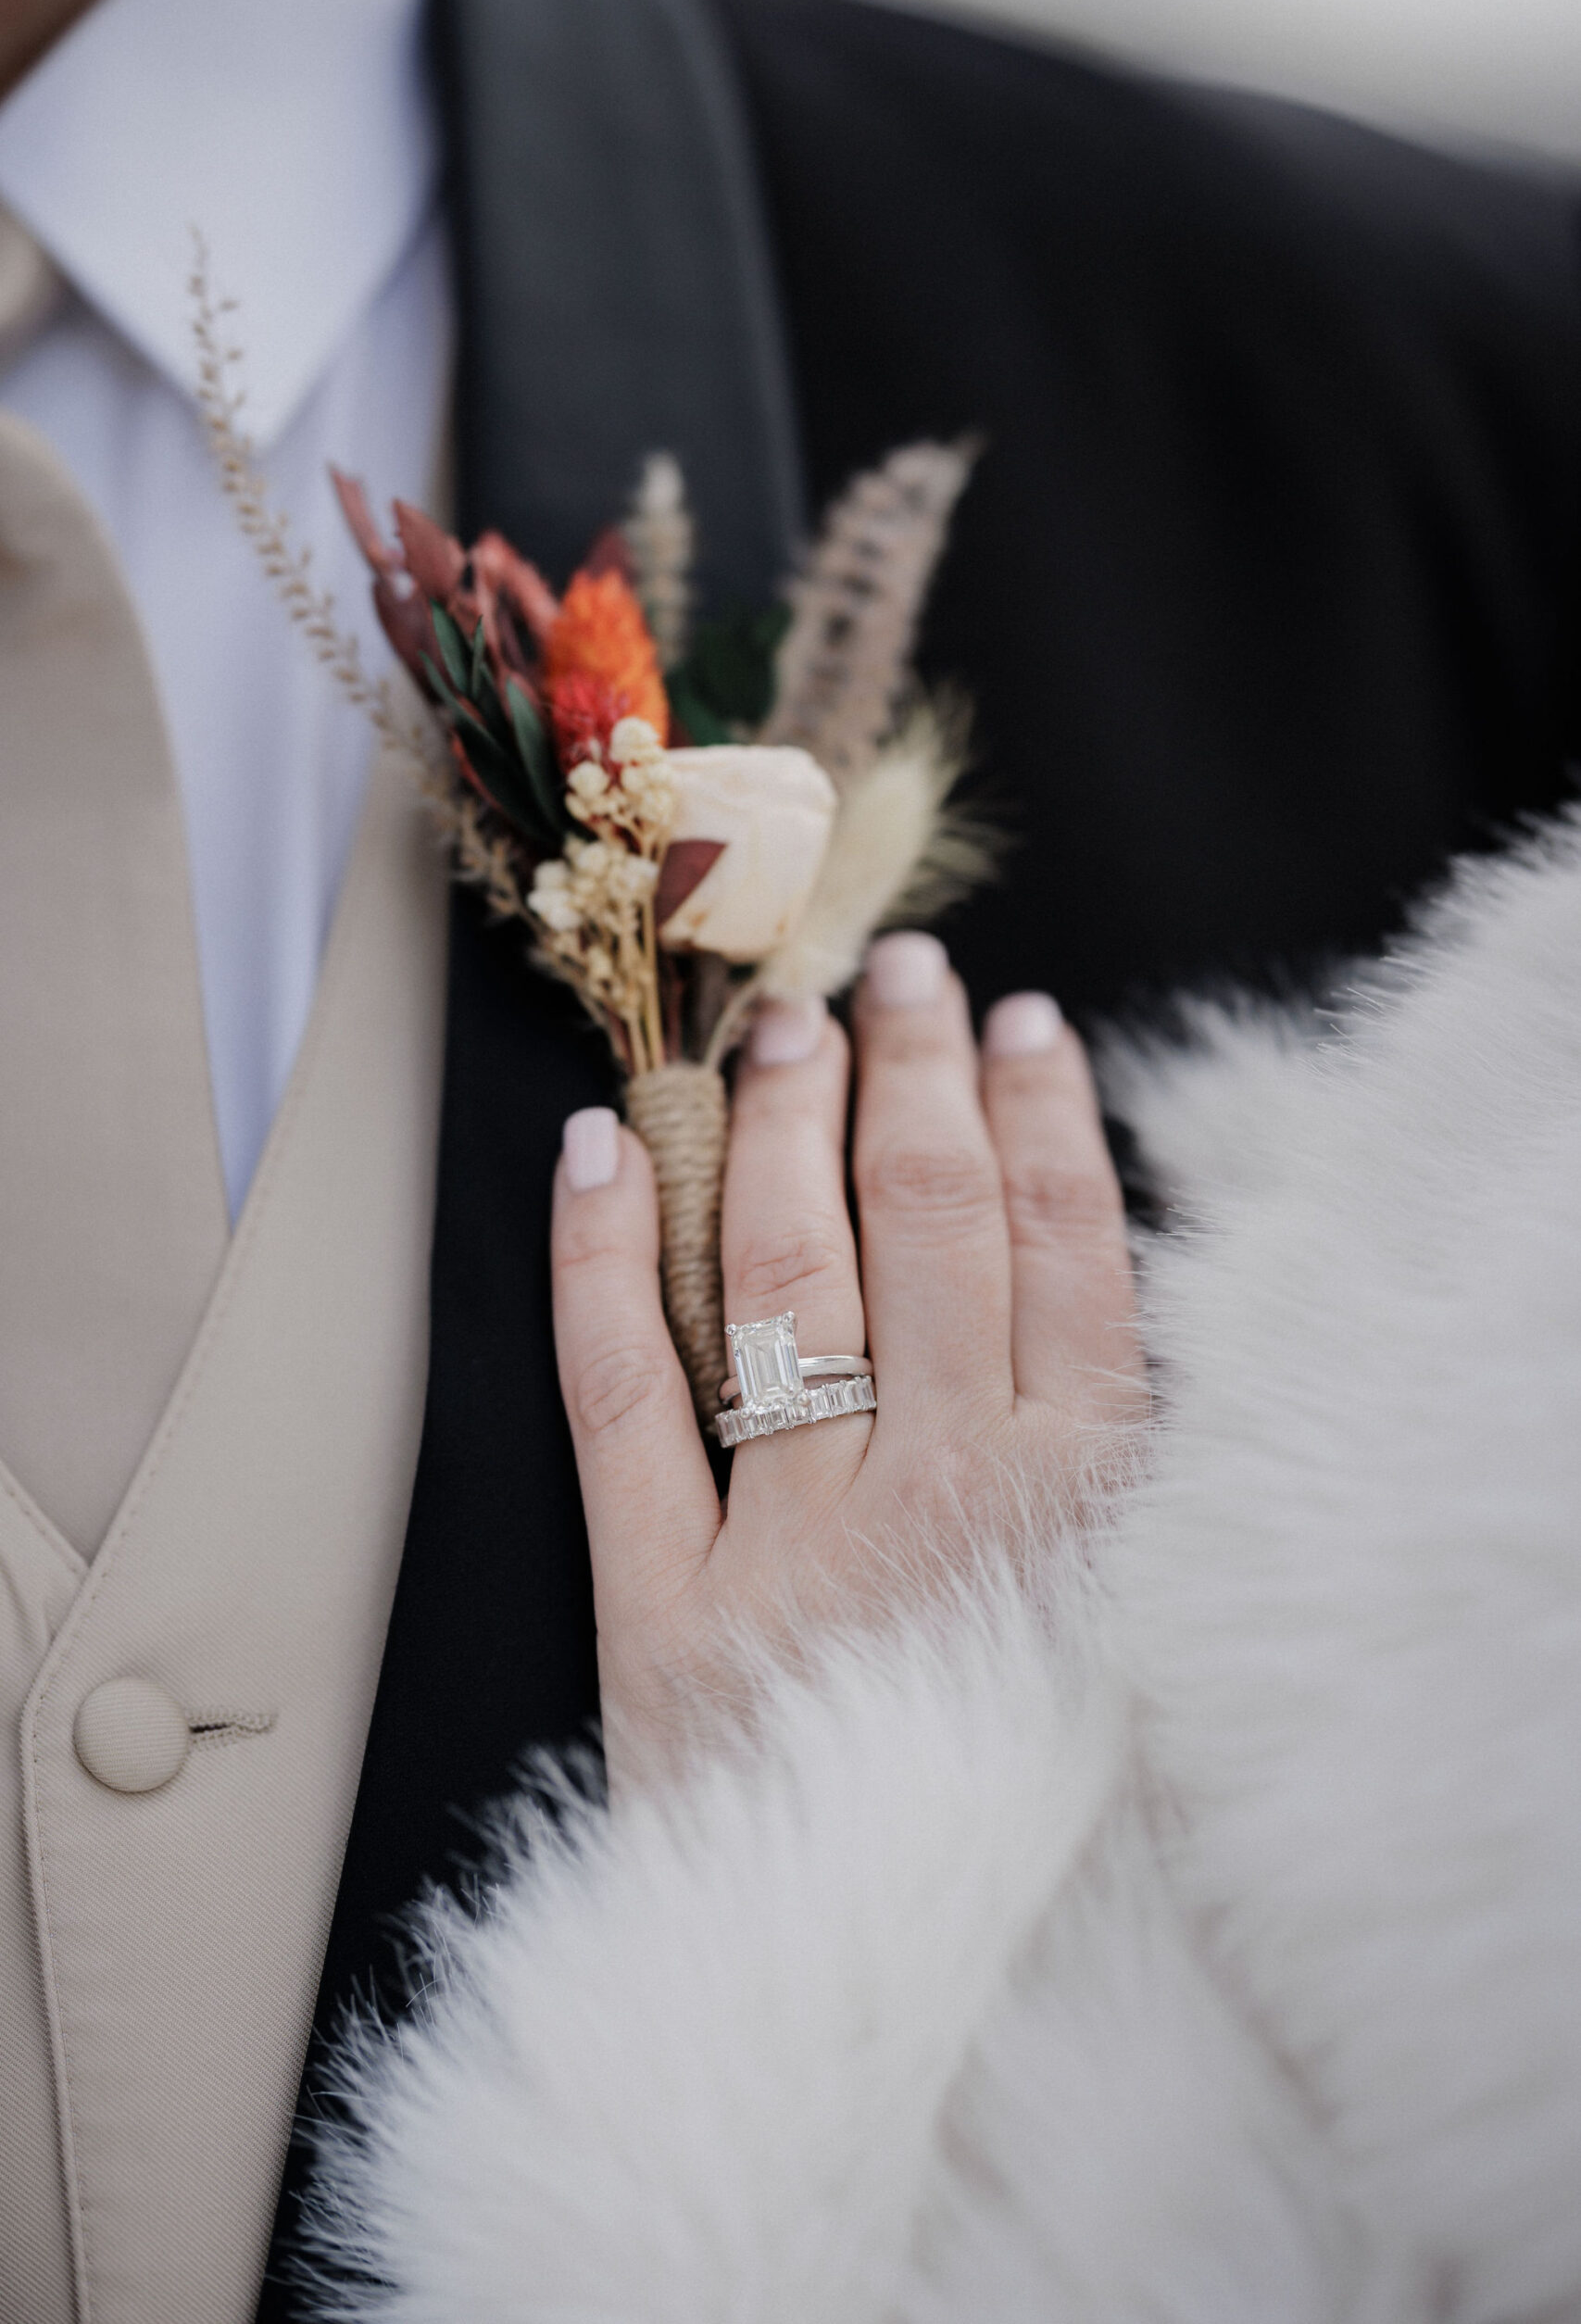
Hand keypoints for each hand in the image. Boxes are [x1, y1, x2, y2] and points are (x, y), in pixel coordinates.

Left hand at [551, 933, 1145, 1788]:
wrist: (900, 2012)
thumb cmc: (1029, 1808)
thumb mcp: (1134, 1634)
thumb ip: (1113, 1468)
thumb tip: (1078, 1269)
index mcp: (1085, 1504)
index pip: (1066, 1251)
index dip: (1040, 1114)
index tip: (1018, 1021)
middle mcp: (949, 1502)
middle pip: (928, 1229)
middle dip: (911, 1076)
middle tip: (892, 976)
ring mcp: (799, 1550)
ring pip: (787, 1278)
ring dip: (784, 1128)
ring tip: (782, 1026)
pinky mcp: (666, 1613)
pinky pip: (622, 1404)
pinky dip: (601, 1269)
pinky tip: (597, 1157)